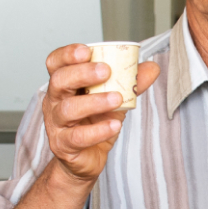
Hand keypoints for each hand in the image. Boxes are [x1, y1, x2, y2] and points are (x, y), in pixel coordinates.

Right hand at [41, 44, 159, 183]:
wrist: (87, 158)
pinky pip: (77, 137)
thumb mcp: (114, 99)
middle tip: (106, 71)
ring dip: (94, 102)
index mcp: (64, 84)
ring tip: (116, 99)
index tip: (86, 50)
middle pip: (59, 81)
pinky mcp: (63, 145)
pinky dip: (98, 131)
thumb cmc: (95, 123)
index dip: (67, 54)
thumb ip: (130, 83)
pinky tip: (114, 126)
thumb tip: (152, 68)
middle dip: (82, 73)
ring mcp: (56, 124)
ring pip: (68, 109)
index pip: (56, 63)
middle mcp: (55, 101)